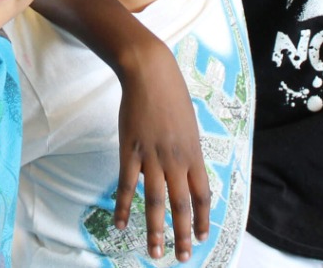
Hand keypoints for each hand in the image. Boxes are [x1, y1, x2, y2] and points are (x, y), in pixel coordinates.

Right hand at [113, 30, 210, 261]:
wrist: (151, 73)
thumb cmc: (173, 95)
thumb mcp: (190, 124)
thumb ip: (189, 151)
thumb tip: (190, 173)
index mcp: (194, 152)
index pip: (203, 194)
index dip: (203, 219)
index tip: (203, 237)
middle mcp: (175, 158)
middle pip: (181, 204)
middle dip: (183, 234)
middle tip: (183, 257)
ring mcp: (152, 156)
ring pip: (155, 202)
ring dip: (155, 231)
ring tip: (154, 253)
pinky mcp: (130, 151)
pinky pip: (126, 186)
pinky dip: (122, 208)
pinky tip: (120, 225)